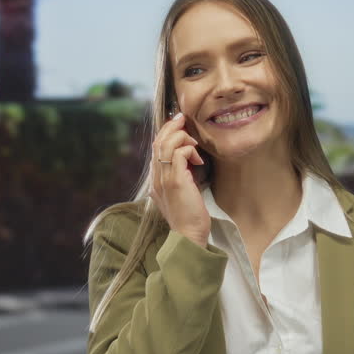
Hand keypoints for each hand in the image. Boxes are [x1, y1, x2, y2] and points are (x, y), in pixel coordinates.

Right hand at [149, 112, 209, 246]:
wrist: (188, 235)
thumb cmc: (189, 216)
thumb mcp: (181, 193)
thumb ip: (179, 177)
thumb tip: (187, 160)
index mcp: (156, 180)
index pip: (155, 148)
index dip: (165, 132)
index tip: (178, 124)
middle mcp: (156, 177)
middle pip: (158, 142)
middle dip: (171, 126)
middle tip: (183, 118)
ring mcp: (164, 179)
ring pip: (167, 144)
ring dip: (182, 137)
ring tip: (195, 144)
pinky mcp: (176, 181)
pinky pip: (179, 154)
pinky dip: (190, 151)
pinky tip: (198, 160)